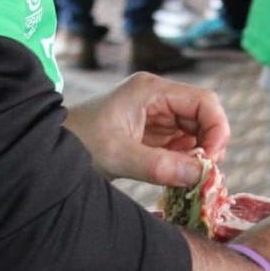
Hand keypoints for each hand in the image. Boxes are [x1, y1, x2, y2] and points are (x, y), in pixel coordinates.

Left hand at [66, 73, 228, 187]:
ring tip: (188, 179)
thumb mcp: (119, 156)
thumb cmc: (79, 143)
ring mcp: (157, 117)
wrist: (52, 150)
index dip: (217, 129)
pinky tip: (177, 178)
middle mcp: (159, 99)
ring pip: (197, 135)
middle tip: (202, 175)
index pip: (204, 101)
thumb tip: (200, 175)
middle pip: (205, 118)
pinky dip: (187, 164)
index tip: (212, 160)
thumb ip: (160, 166)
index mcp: (152, 91)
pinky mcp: (153, 136)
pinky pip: (183, 148)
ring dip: (199, 158)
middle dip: (210, 146)